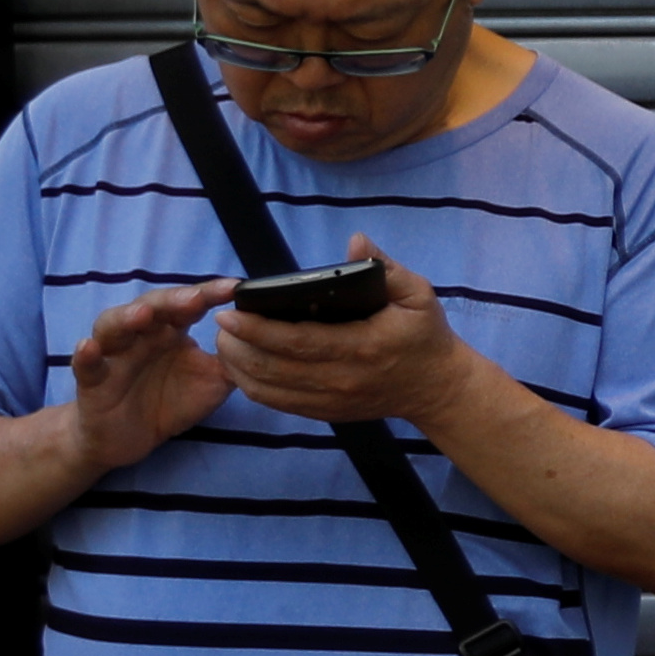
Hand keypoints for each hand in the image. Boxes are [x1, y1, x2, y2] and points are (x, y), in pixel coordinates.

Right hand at [65, 281, 237, 470]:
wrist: (128, 439)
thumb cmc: (170, 401)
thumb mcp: (211, 384)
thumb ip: (235, 362)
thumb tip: (268, 341)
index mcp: (171, 331)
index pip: (191, 304)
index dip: (211, 294)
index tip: (236, 288)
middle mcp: (141, 335)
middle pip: (154, 306)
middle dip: (173, 300)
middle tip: (195, 298)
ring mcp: (114, 354)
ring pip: (114, 326)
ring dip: (127, 317)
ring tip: (143, 315)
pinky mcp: (92, 382)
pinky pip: (85, 366)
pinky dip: (85, 356)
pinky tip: (88, 348)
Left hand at [208, 249, 483, 433]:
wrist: (436, 388)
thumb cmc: (424, 335)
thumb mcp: (418, 294)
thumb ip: (386, 267)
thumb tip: (355, 241)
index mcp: (362, 346)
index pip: (298, 341)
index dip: (258, 329)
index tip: (229, 313)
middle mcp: (341, 379)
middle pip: (275, 368)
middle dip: (237, 347)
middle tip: (218, 326)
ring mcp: (331, 401)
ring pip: (270, 390)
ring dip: (239, 368)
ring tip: (223, 344)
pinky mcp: (325, 414)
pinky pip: (278, 404)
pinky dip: (253, 386)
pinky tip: (241, 367)